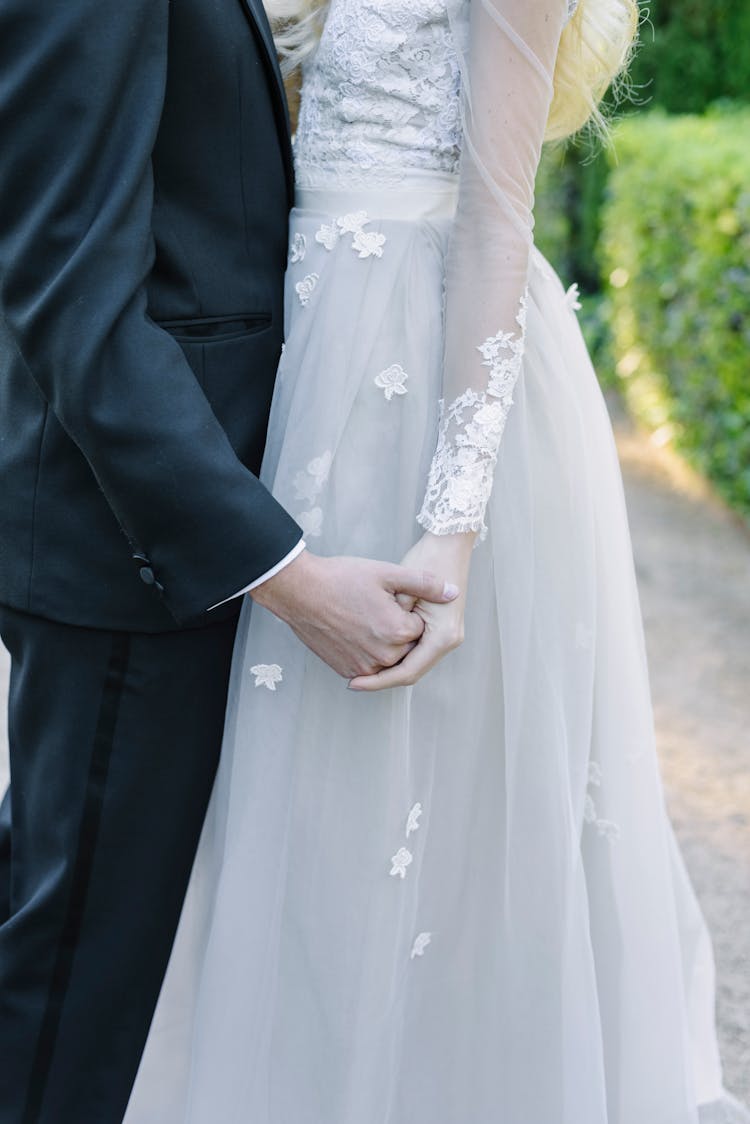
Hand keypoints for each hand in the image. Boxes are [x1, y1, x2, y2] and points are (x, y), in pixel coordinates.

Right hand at [250, 550, 459, 679]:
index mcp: (397, 631)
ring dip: (384, 641)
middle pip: (406, 645)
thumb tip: (453, 593)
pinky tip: (355, 629)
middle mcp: (383, 656)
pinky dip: (369, 651)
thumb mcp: (387, 573)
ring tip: (364, 615)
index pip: (419, 627)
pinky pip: (370, 665)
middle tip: (376, 606)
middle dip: (398, 628)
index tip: (390, 598)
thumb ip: (425, 583)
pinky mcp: (347, 670)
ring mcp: (364, 667)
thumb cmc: (341, 579)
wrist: (299, 592)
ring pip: (389, 657)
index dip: (407, 610)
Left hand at [348, 531, 475, 690]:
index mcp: (443, 635)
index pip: (408, 671)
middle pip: (411, 671)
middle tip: (352, 681)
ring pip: (413, 663)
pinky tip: (374, 654)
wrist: (449, 543)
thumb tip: (369, 645)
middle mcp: (448, 640)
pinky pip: (416, 652)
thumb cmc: (428, 558)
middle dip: (381, 679)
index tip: (353, 683)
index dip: (379, 681)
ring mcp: (446, 636)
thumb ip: (392, 617)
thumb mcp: (403, 587)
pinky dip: (395, 656)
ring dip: (388, 669)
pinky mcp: (439, 630)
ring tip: (359, 670)